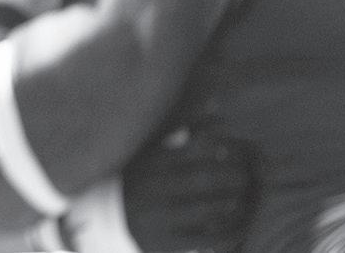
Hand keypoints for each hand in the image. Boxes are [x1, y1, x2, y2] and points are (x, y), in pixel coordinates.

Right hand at [59, 120, 253, 252]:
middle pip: (210, 179)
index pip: (198, 149)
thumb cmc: (129, 177)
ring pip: (214, 209)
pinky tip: (239, 224)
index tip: (236, 149)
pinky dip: (233, 230)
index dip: (226, 148)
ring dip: (238, 201)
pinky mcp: (167, 243)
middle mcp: (153, 188)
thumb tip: (216, 105)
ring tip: (244, 196)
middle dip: (237, 176)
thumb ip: (178, 126)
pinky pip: (212, 238)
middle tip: (249, 174)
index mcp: (148, 161)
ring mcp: (161, 218)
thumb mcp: (144, 148)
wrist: (95, 220)